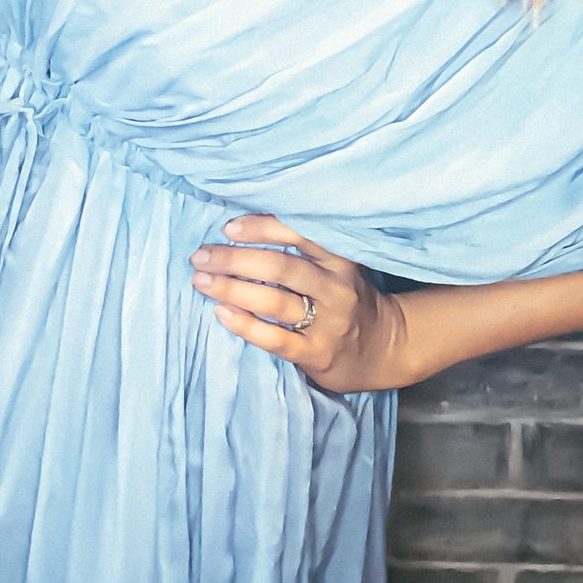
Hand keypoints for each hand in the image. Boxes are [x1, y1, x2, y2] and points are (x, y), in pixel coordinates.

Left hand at [188, 212, 406, 393]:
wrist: (382, 349)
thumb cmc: (345, 299)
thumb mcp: (336, 267)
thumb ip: (304, 250)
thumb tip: (240, 230)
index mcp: (340, 259)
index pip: (300, 234)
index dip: (261, 227)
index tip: (227, 228)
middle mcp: (336, 288)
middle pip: (281, 267)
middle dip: (234, 259)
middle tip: (200, 256)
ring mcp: (329, 323)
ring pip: (275, 301)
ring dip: (232, 289)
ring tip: (201, 281)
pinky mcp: (317, 354)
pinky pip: (276, 339)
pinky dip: (246, 325)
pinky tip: (221, 314)